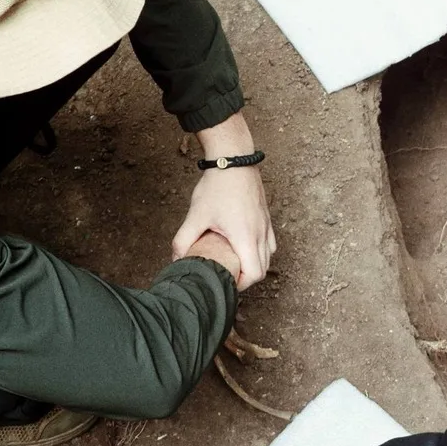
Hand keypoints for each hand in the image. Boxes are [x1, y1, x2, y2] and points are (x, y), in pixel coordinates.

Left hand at [174, 113, 274, 289]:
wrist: (234, 160)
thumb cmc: (218, 187)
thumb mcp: (196, 215)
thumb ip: (183, 239)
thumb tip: (175, 258)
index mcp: (246, 237)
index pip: (255, 274)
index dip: (242, 285)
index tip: (226, 283)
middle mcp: (261, 233)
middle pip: (264, 268)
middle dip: (247, 277)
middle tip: (228, 276)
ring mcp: (266, 225)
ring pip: (270, 256)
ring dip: (255, 264)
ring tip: (236, 262)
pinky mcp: (266, 217)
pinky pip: (270, 243)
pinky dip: (261, 251)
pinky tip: (244, 246)